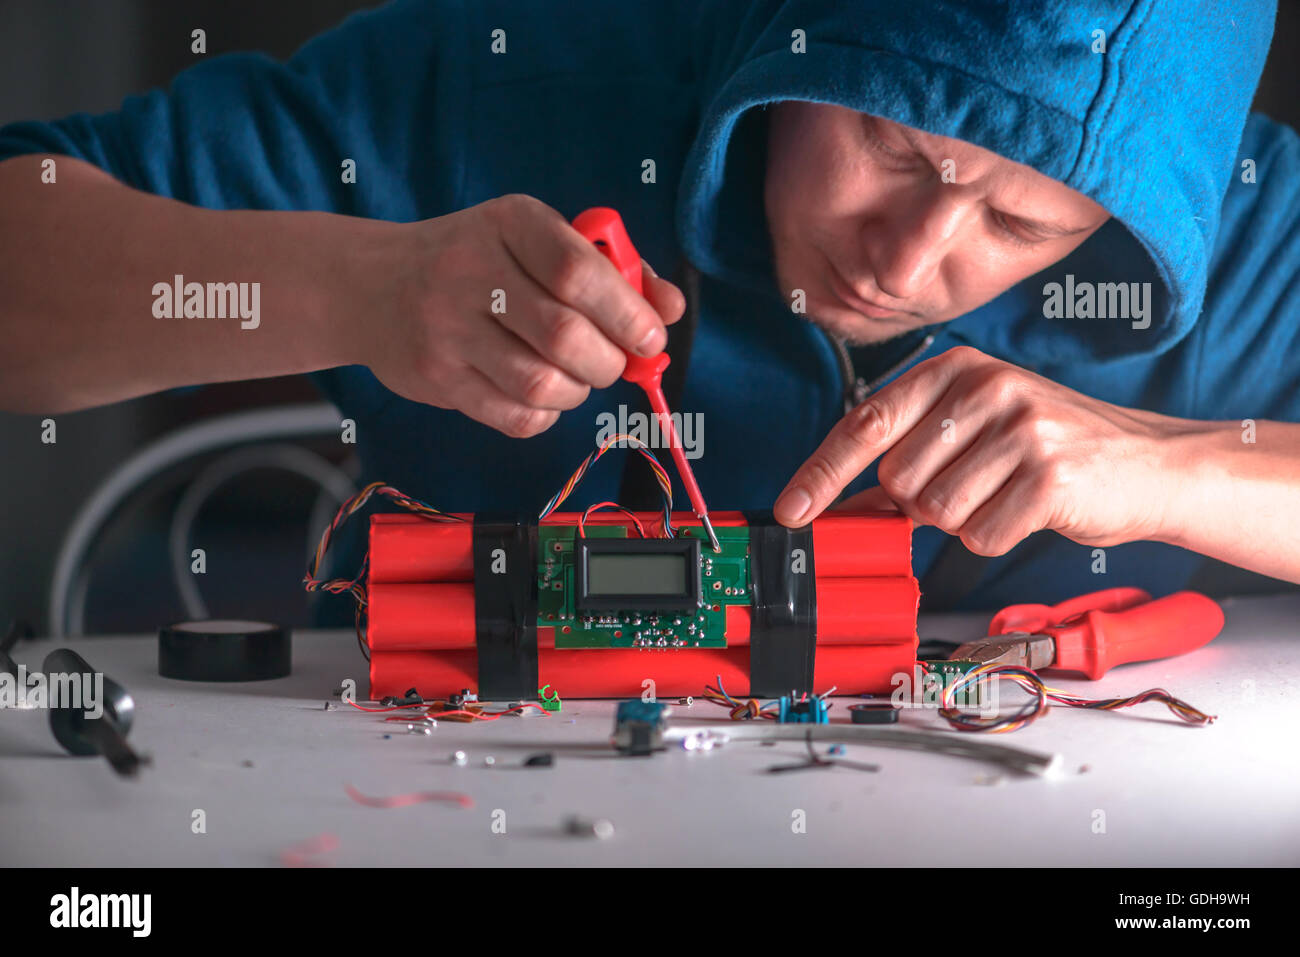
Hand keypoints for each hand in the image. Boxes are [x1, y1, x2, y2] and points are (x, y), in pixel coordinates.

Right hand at [366, 194, 683, 436]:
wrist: (374, 285)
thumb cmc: (479, 261)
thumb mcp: (538, 241)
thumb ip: (609, 269)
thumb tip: (668, 308)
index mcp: (509, 223)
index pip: (579, 272)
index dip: (628, 312)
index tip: (650, 336)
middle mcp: (472, 270)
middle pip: (565, 336)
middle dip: (609, 361)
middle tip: (613, 362)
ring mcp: (448, 327)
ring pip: (541, 384)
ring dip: (578, 391)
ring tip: (577, 378)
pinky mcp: (436, 377)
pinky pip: (514, 416)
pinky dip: (545, 415)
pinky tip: (541, 396)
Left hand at [773, 346, 1183, 553]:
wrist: (1148, 465)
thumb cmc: (1049, 450)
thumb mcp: (972, 434)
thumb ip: (904, 461)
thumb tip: (831, 506)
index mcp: (955, 369)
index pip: (866, 421)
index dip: (821, 471)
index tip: (791, 510)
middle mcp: (985, 386)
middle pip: (897, 478)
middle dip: (922, 502)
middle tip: (972, 487)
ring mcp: (1020, 427)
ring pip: (935, 511)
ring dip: (963, 520)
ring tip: (1005, 494)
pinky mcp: (1050, 475)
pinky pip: (980, 533)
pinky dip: (997, 536)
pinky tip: (1029, 511)